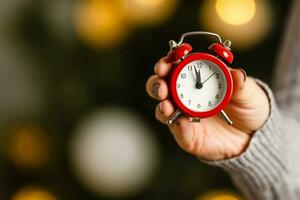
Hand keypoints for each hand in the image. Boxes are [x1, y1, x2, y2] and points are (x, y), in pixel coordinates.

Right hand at [147, 56, 269, 159]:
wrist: (251, 137)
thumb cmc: (248, 109)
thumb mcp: (249, 93)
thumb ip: (242, 84)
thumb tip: (236, 73)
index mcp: (197, 79)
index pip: (175, 67)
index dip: (167, 63)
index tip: (166, 63)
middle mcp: (185, 96)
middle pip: (161, 87)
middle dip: (156, 84)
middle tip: (161, 85)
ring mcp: (183, 116)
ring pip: (162, 109)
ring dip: (161, 105)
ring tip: (166, 106)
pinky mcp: (186, 135)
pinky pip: (176, 129)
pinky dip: (176, 125)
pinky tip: (180, 122)